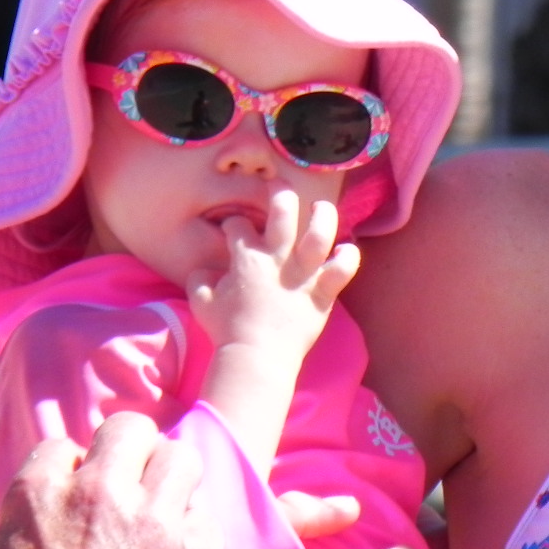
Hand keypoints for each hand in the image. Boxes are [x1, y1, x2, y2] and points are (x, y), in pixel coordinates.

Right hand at [0, 412, 224, 548]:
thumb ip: (39, 513)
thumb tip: (70, 479)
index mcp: (38, 496)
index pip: (64, 445)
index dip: (75, 469)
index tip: (80, 492)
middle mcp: (97, 495)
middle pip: (130, 430)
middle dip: (130, 452)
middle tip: (130, 482)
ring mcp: (152, 520)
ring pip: (180, 455)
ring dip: (170, 479)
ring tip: (161, 508)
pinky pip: (205, 510)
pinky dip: (192, 527)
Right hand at [190, 193, 360, 358]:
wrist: (256, 357)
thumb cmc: (227, 330)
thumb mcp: (200, 303)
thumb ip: (199, 280)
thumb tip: (203, 270)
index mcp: (246, 258)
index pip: (238, 226)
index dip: (234, 224)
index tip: (235, 230)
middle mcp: (277, 259)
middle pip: (282, 212)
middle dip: (280, 195)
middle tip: (280, 191)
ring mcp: (303, 274)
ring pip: (320, 234)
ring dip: (323, 216)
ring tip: (320, 208)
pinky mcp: (322, 293)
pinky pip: (343, 269)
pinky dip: (348, 257)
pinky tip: (346, 249)